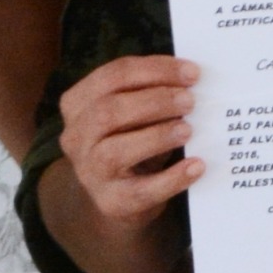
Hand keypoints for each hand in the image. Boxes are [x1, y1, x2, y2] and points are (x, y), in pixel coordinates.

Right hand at [54, 54, 204, 272]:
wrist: (118, 197)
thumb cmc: (132, 142)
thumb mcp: (134, 114)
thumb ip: (152, 94)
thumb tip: (190, 81)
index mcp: (78, 104)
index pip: (112, 76)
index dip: (153, 70)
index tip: (191, 73)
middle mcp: (75, 137)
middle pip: (108, 110)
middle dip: (154, 101)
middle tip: (190, 101)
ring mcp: (90, 172)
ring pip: (115, 150)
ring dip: (157, 136)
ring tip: (188, 130)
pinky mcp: (112, 202)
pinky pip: (142, 190)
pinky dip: (172, 178)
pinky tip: (196, 166)